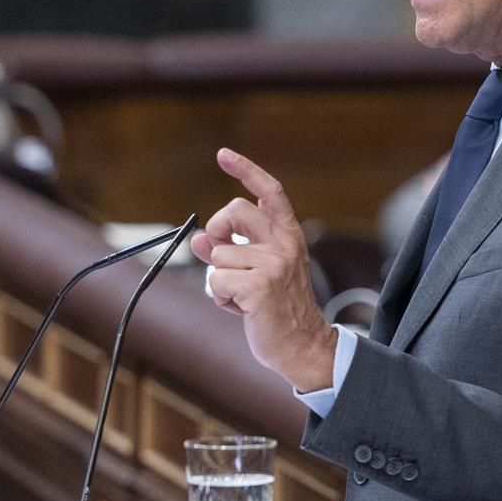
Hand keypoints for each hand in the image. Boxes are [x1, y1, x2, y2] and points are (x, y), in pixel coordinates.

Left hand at [189, 147, 335, 391]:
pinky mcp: (260, 286)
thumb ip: (230, 251)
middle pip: (234, 211)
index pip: (269, 192)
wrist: (302, 345)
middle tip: (222, 253)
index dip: (245, 170)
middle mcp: (284, 244)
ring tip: (244, 297)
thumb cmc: (278, 309)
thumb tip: (198, 240)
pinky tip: (243, 310)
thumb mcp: (257, 272)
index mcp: (288, 236)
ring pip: (219, 256)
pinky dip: (222, 299)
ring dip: (221, 280)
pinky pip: (218, 282)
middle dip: (218, 230)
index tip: (223, 155)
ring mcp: (273, 264)